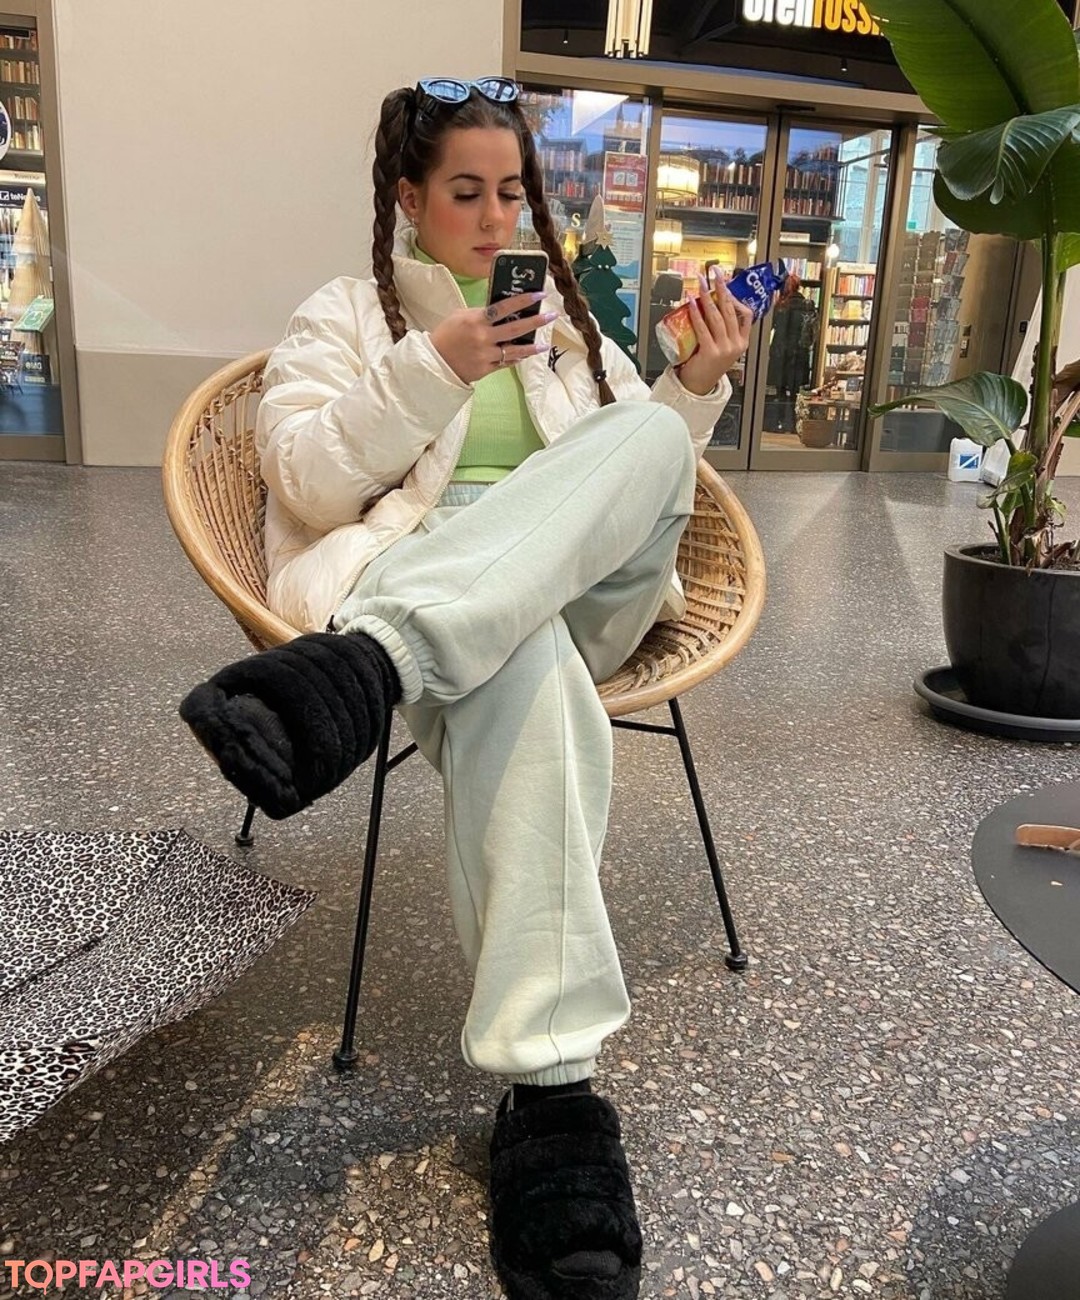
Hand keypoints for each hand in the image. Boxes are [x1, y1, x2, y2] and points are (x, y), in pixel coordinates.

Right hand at [429, 291, 554, 384]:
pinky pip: (505, 363)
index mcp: (476, 319)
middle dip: (536, 321)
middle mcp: (483, 337)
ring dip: (532, 346)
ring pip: (514, 349)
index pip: (504, 307)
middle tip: (551, 315)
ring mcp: (485, 355)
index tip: (539, 294)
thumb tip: (502, 311)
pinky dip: (516, 358)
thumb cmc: (447, 335)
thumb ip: (481, 313)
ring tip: (544, 343)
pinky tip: (526, 353)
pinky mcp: (485, 369)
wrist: (435, 361)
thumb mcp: (460, 316)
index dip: (523, 300)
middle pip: (515, 328)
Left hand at [675, 269, 754, 396]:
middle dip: (722, 288)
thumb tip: (710, 303)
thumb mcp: (722, 347)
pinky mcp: (711, 352)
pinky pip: (703, 328)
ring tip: (701, 283)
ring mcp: (725, 349)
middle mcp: (736, 344)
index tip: (727, 285)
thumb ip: (721, 330)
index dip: (737, 298)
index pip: (747, 315)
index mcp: (742, 342)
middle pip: (730, 310)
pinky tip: (692, 302)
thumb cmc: (707, 365)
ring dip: (708, 296)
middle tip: (715, 273)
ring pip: (717, 316)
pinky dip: (697, 313)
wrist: (698, 387)